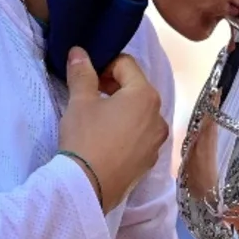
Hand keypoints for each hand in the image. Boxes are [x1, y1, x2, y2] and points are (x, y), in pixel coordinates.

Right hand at [58, 47, 168, 212]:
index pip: (126, 64)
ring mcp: (157, 140)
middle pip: (136, 88)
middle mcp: (159, 116)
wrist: (87, 187)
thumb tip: (79, 52)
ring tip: (98, 119)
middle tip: (89, 95)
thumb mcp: (80, 102)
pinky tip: (107, 140)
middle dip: (114, 86)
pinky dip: (127, 130)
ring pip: (140, 113)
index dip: (104, 65)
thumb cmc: (85, 138)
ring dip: (121, 109)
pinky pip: (140, 135)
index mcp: (146, 95)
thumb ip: (82, 73)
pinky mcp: (150, 160)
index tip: (87, 77)